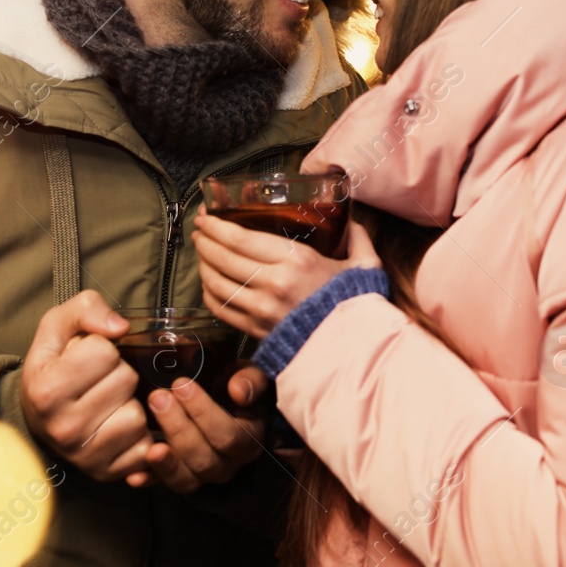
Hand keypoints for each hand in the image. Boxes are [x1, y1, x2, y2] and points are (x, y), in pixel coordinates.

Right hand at [19, 290, 151, 482]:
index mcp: (47, 389)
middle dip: (120, 373)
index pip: (105, 351)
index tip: (87, 359)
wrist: (38, 417)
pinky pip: (144, 446)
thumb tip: (120, 328)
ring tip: (109, 404)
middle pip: (126, 380)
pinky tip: (117, 426)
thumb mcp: (58, 326)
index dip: (103, 348)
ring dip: (130, 404)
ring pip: (138, 415)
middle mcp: (63, 427)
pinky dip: (138, 435)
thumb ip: (86, 309)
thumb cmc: (53, 366)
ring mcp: (84, 455)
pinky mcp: (106, 473)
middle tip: (100, 381)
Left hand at [123, 366, 272, 492]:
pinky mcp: (179, 478)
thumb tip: (238, 391)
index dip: (204, 412)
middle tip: (157, 398)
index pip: (229, 436)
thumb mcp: (250, 377)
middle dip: (178, 428)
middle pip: (204, 459)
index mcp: (248, 441)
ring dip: (166, 461)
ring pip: (186, 479)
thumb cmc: (234, 388)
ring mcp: (202, 476)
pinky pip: (164, 485)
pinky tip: (133, 476)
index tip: (181, 385)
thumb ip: (251, 381)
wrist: (223, 403)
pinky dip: (149, 480)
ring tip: (149, 444)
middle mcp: (227, 465)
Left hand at [191, 207, 380, 339]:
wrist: (353, 350)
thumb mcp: (365, 266)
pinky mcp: (255, 330)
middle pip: (222, 257)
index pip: (241, 238)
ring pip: (215, 282)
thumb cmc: (357, 305)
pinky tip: (209, 282)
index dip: (217, 226)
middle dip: (205, 240)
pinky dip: (209, 292)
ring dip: (202, 264)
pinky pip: (220, 308)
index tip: (207, 216)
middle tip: (199, 229)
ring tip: (201, 252)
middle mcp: (273, 283)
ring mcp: (261, 309)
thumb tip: (352, 222)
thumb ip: (358, 239)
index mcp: (296, 261)